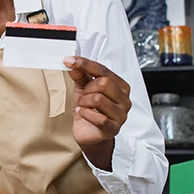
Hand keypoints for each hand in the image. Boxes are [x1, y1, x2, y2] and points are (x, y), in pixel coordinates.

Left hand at [64, 56, 131, 170]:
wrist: (88, 133)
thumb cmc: (89, 110)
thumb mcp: (83, 90)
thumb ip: (80, 76)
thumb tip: (73, 64)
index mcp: (120, 86)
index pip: (103, 70)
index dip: (84, 64)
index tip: (69, 60)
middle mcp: (124, 99)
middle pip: (103, 83)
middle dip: (86, 90)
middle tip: (83, 97)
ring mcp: (121, 115)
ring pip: (98, 99)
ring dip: (84, 103)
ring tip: (83, 107)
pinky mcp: (113, 128)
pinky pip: (97, 117)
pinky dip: (85, 114)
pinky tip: (83, 115)